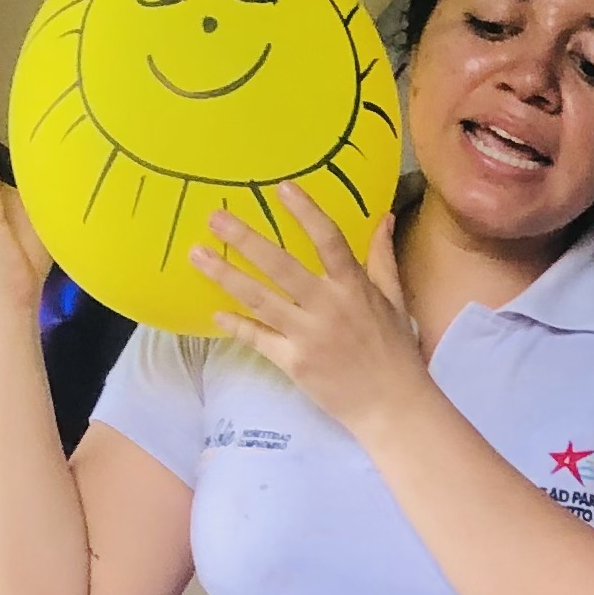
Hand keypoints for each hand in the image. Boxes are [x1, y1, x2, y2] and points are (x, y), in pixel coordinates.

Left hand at [195, 185, 424, 442]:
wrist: (392, 407)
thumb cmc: (396, 352)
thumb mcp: (395, 300)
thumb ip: (383, 257)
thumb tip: (384, 217)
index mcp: (354, 287)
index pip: (329, 240)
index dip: (306, 212)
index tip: (281, 187)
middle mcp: (329, 307)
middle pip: (281, 266)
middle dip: (246, 239)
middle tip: (214, 217)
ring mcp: (309, 336)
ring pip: (260, 300)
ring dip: (226, 276)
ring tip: (197, 255)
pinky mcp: (295, 363)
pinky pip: (259, 339)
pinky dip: (236, 325)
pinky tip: (215, 312)